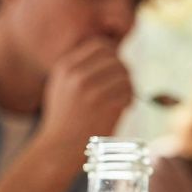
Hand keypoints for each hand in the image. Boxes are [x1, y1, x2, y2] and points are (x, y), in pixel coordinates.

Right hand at [36, 38, 133, 153]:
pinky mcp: (106, 104)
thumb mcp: (63, 85)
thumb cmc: (66, 117)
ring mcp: (92, 89)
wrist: (61, 146)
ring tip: (122, 99)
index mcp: (66, 66)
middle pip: (116, 58)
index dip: (113, 56)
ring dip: (128, 86)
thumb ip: (81, 68)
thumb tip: (112, 52)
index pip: (101, 45)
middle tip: (122, 86)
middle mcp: (77, 74)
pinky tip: (123, 108)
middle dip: (123, 71)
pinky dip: (130, 99)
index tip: (114, 71)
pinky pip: (129, 91)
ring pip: (125, 74)